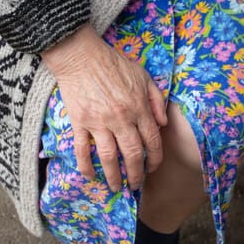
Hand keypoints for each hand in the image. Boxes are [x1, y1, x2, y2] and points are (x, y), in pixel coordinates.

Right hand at [41, 24, 167, 191]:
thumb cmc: (113, 63)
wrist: (81, 55)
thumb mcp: (143, 75)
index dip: (154, 159)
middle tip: (136, 186)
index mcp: (139, 108)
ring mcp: (99, 122)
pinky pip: (82, 149)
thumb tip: (164, 123)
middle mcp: (121, 119)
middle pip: (132, 154)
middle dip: (136, 174)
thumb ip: (156, 99)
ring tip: (116, 188)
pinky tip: (90, 176)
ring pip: (108, 157)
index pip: (152, 141)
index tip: (152, 169)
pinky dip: (85, 165)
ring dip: (113, 176)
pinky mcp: (80, 122)